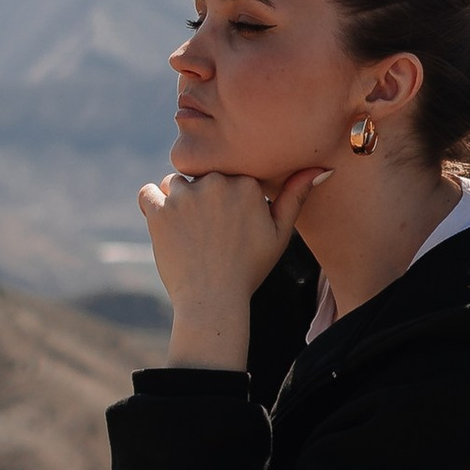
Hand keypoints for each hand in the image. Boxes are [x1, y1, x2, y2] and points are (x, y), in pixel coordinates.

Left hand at [137, 165, 324, 370]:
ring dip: (177, 200)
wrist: (214, 301)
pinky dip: (152, 206)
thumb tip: (322, 167)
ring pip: (174, 182)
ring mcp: (185, 196)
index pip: (227, 172)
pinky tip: (165, 225)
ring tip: (189, 233)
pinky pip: (148, 193)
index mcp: (246, 183)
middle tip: (209, 232)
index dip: (225, 196)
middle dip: (202, 197)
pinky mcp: (160, 211)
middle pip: (201, 175)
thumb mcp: (279, 233)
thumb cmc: (249, 269)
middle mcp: (215, 182)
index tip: (227, 223)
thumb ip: (295, 196)